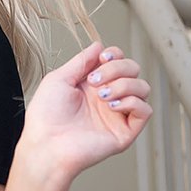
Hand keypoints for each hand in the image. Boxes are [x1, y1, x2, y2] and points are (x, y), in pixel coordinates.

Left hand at [20, 40, 151, 181]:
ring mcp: (117, 115)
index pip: (118, 61)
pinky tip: (112, 106)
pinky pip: (145, 110)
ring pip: (143, 87)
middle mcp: (107, 98)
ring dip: (125, 84)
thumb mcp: (59, 79)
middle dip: (118, 68)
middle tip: (95, 80)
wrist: (46, 145)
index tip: (102, 57)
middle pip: (133, 70)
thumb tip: (99, 45)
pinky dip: (133, 102)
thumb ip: (81, 61)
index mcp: (92, 85)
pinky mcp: (125, 131)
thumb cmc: (45, 117)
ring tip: (102, 96)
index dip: (115, 55)